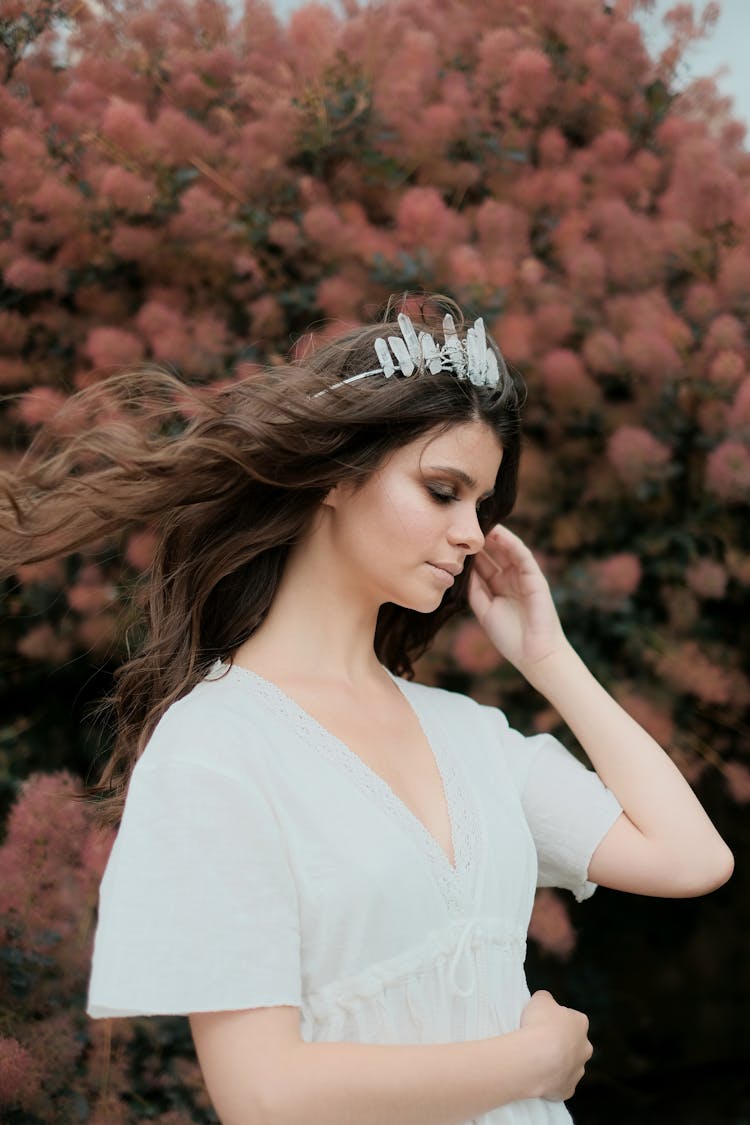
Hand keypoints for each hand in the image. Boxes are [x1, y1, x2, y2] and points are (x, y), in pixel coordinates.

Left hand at [467, 524, 567, 675]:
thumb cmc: (510, 638)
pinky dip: (511, 543)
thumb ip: (474, 590)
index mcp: (497, 589)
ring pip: (507, 551)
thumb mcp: (484, 611)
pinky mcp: (535, 579)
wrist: (535, 655)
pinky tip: (498, 533)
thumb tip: (462, 569)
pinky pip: (523, 556)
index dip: (468, 552)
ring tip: (479, 521)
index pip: (482, 565)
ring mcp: (523, 578)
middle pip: (493, 554)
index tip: (452, 539)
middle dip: (479, 540)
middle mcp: (510, 580)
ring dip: (495, 536)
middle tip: (463, 523)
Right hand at [519, 989, 592, 1101]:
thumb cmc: (539, 1025)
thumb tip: (546, 1002)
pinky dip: (551, 1081)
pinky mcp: (568, 1089)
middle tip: (541, 1042)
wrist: (535, 1058)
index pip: (573, 1019)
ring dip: (557, 1063)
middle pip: (574, 1044)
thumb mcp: (540, 999)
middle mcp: (585, 1048)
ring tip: (537, 1060)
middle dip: (561, 1044)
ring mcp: (578, 1071)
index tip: (544, 1023)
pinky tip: (538, 1075)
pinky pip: (560, 1084)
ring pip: (569, 1066)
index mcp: (580, 1024)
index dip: (557, 1020)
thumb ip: (546, 999)